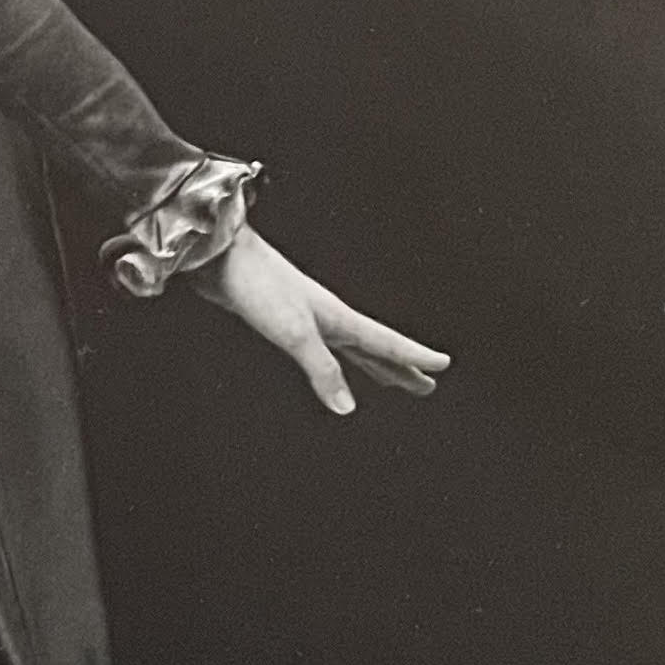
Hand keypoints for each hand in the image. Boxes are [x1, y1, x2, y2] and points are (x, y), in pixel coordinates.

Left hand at [190, 226, 448, 415]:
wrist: (220, 256)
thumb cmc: (258, 286)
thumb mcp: (295, 334)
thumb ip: (322, 370)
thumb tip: (347, 408)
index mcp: (338, 318)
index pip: (386, 342)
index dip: (415, 356)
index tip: (443, 364)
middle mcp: (329, 317)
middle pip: (375, 347)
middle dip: (402, 367)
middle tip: (427, 384)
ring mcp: (308, 317)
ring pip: (352, 348)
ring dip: (374, 364)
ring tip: (393, 379)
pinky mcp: (285, 319)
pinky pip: (327, 348)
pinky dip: (339, 361)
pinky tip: (332, 362)